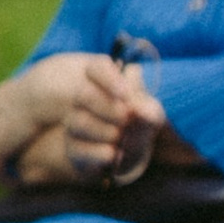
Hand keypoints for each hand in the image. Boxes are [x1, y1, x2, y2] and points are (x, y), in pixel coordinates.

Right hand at [60, 53, 163, 181]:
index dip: (110, 79)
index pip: (97, 68)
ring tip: (122, 138)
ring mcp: (73, 121)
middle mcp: (83, 97)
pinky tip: (114, 154)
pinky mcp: (71, 146)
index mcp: (104, 81)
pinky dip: (99, 152)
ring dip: (106, 131)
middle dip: (110, 109)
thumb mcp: (152, 116)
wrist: (129, 152)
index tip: (126, 95)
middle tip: (127, 119)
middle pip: (84, 94)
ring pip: (79, 122)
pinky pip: (77, 148)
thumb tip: (135, 110)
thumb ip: (148, 111)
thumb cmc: (140, 124)